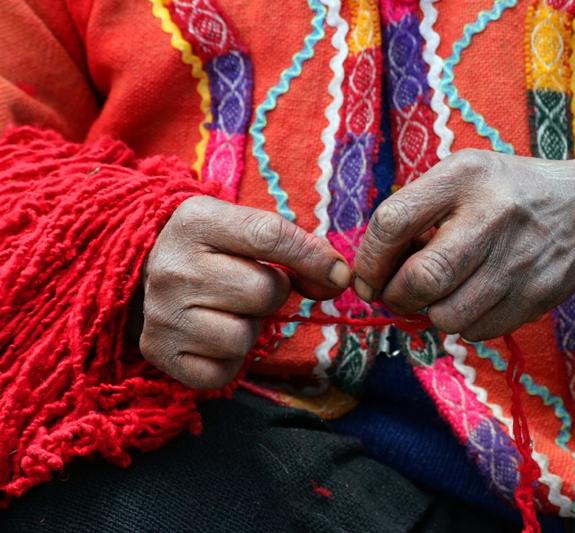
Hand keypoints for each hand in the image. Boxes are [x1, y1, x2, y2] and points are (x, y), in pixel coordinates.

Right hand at [139, 196, 350, 387]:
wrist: (144, 271)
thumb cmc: (214, 249)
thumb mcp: (246, 228)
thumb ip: (296, 246)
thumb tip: (339, 279)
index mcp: (197, 221)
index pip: (270, 236)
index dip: (313, 258)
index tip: (339, 275)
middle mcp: (173, 266)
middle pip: (263, 292)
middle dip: (271, 294)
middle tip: (249, 287)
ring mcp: (162, 312)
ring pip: (243, 337)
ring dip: (249, 329)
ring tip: (228, 311)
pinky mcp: (159, 351)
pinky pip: (221, 373)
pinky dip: (228, 361)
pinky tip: (212, 336)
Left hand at [353, 149, 574, 340]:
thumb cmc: (504, 194)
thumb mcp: (461, 177)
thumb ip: (415, 211)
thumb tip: (372, 270)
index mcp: (464, 176)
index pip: (393, 222)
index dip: (370, 260)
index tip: (367, 278)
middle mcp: (493, 215)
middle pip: (422, 278)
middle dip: (397, 296)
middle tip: (397, 294)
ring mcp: (519, 259)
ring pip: (447, 316)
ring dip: (431, 313)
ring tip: (440, 294)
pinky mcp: (536, 296)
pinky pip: (477, 331)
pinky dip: (465, 323)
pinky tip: (474, 298)